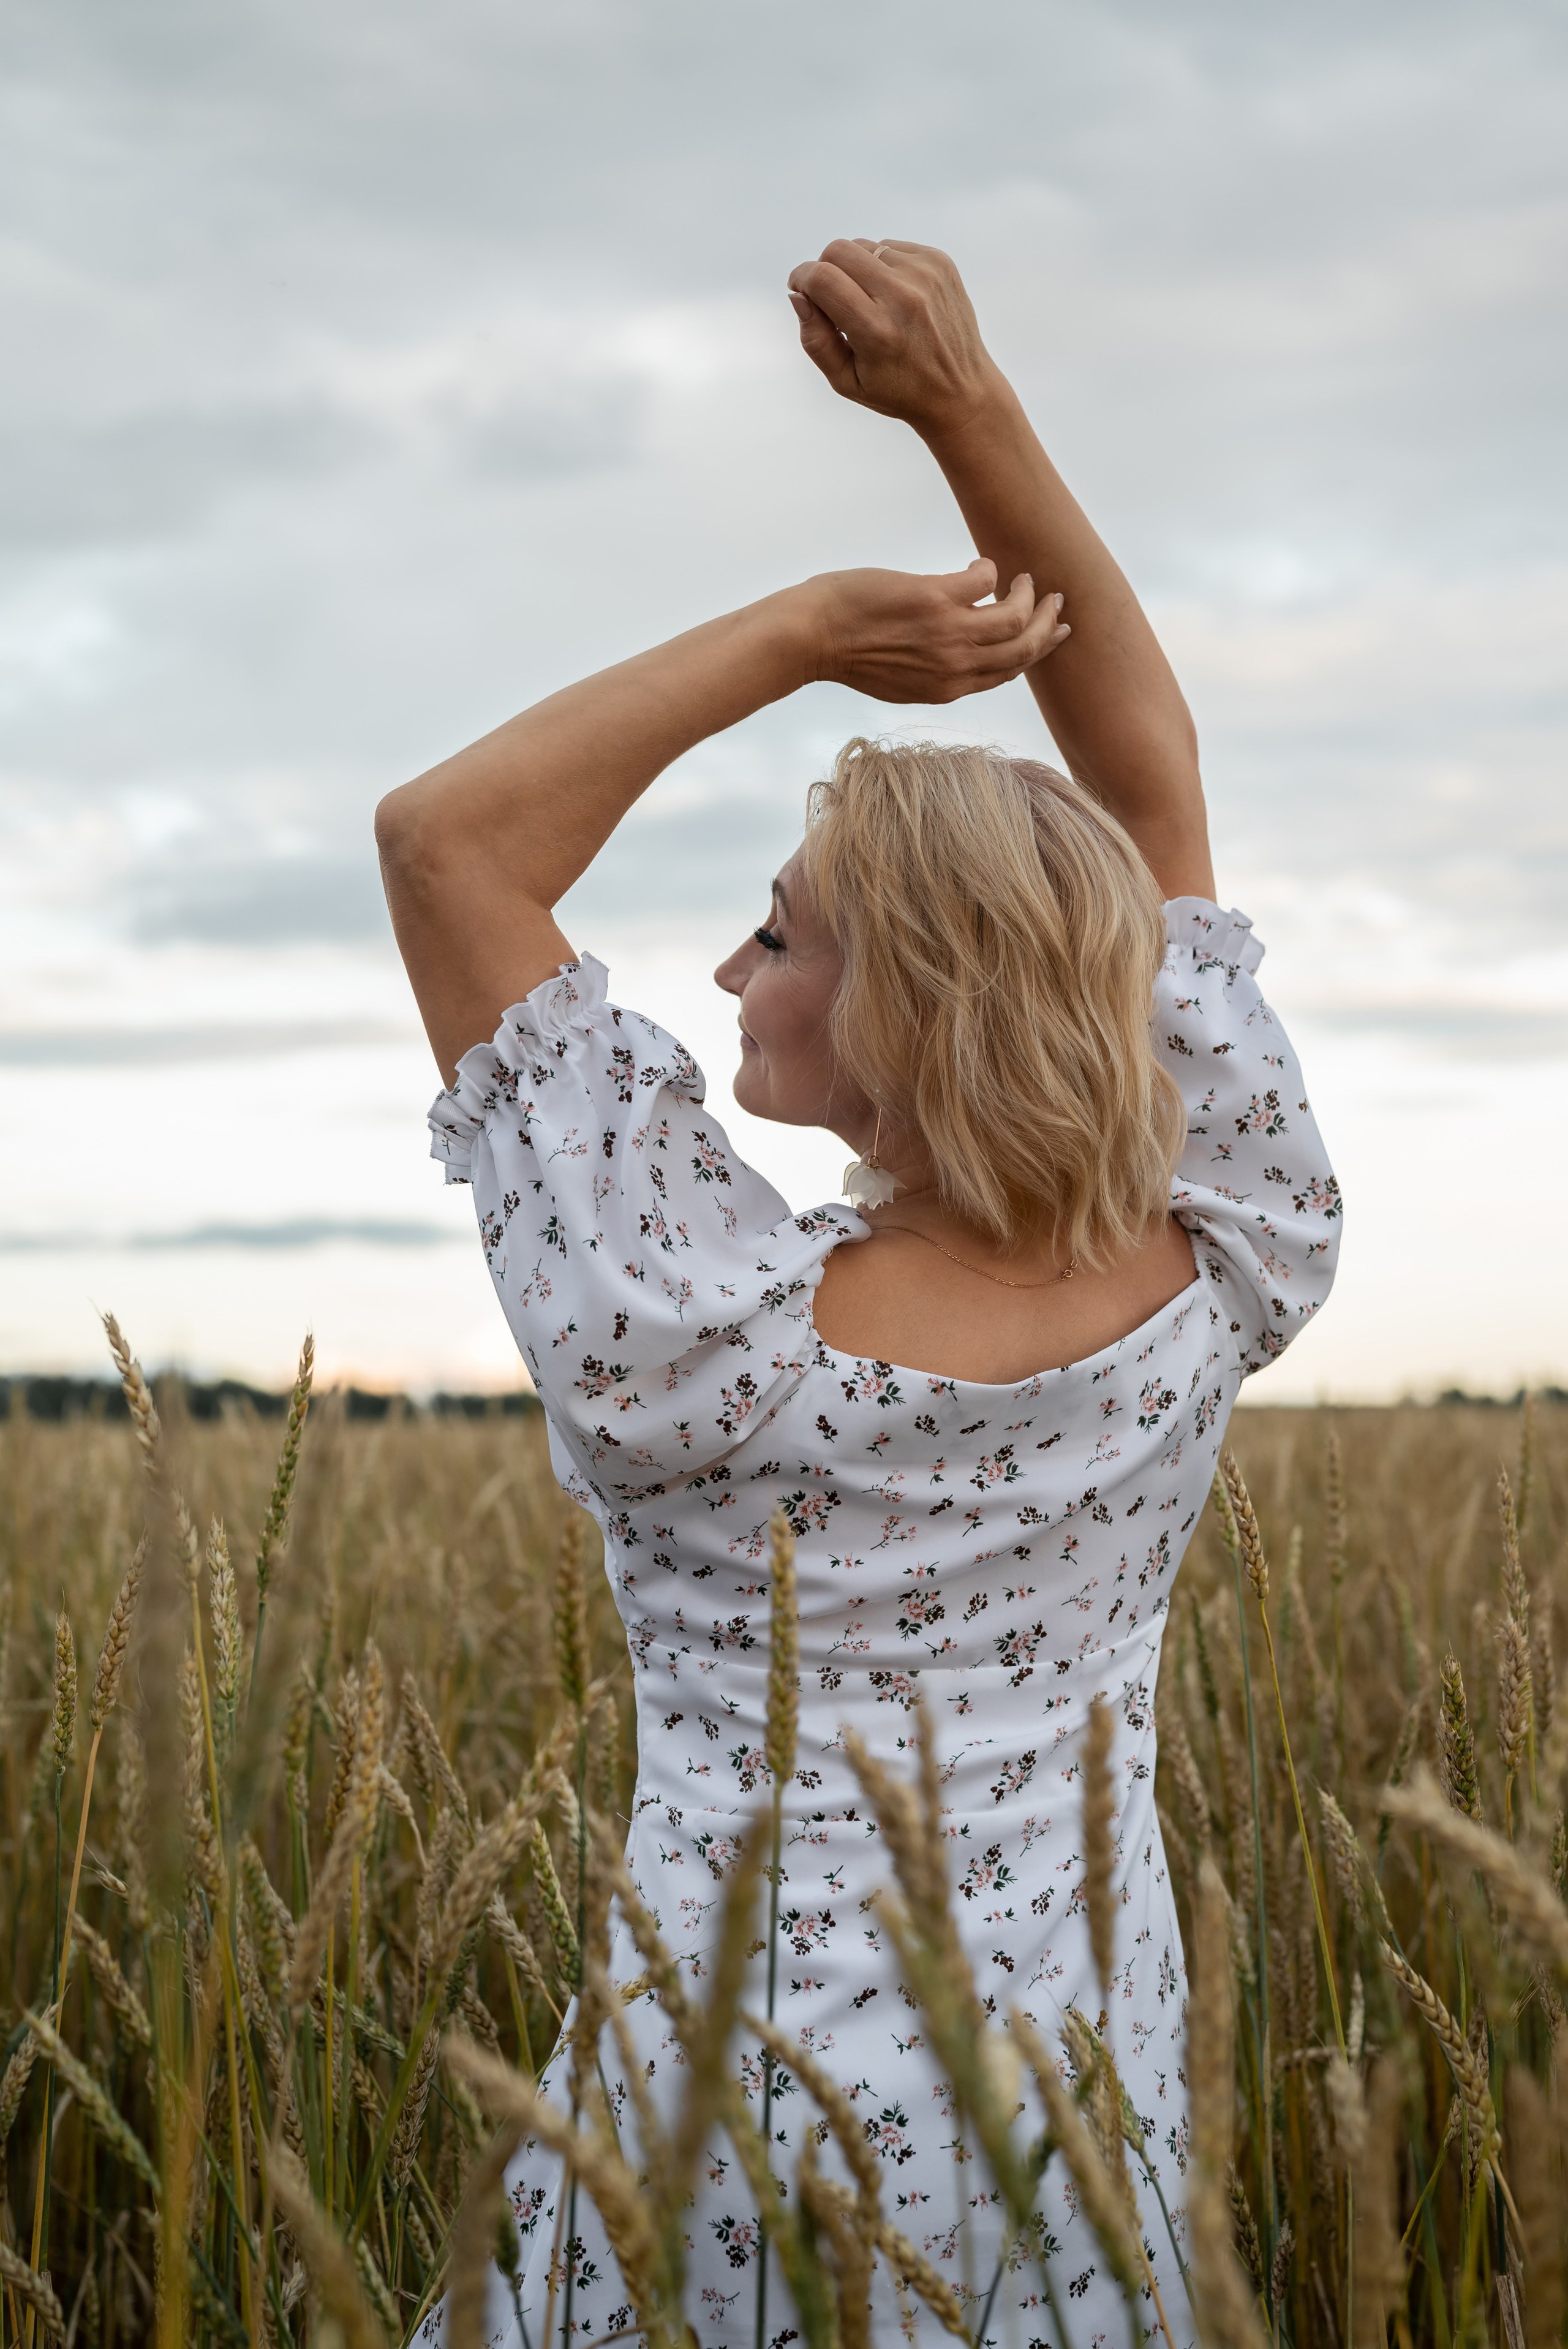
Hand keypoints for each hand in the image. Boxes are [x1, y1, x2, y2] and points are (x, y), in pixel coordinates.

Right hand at [786, 239, 1002, 437]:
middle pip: (839, 250)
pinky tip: (895, 297)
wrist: (961, 390)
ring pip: (865, 246)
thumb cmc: (898, 390)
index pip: (822, 278)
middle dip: (824, 268)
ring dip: (857, 269)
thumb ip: (815, 340)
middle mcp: (902, 296)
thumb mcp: (847, 381)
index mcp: (876, 331)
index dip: (801, 279)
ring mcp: (925, 274)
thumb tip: (797, 295)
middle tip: (832, 297)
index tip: (800, 290)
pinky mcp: (939, 262)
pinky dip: (883, 267)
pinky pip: (891, 246)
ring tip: (871, 303)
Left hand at [797, 557, 1067, 704]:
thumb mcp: (900, 680)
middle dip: (1047, 624)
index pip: (1008, 674)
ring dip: (1027, 595)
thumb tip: (961, 657)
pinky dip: (988, 569)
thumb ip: (935, 673)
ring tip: (1025, 579)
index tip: (1053, 633)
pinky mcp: (936, 599)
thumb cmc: (848, 654)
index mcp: (947, 690)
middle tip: (1053, 601)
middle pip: (1024, 649)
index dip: (1037, 653)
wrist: (812, 637)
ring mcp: (948, 634)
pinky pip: (983, 580)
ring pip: (1015, 618)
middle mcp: (955, 668)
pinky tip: (978, 564)